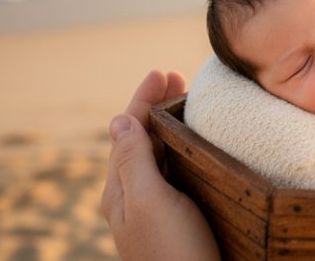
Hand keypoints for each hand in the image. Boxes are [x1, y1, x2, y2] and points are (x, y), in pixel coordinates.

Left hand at [101, 70, 219, 260]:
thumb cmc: (173, 253)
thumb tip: (118, 120)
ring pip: (155, 155)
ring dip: (168, 124)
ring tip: (187, 103)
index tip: (163, 72)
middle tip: (178, 78)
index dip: (142, 99)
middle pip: (138, 139)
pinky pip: (171, 172)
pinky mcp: (175, 220)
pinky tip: (195, 148)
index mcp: (120, 190)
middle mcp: (132, 198)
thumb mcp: (150, 201)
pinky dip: (180, 148)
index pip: (125, 131)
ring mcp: (153, 210)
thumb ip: (133, 161)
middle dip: (154, 106)